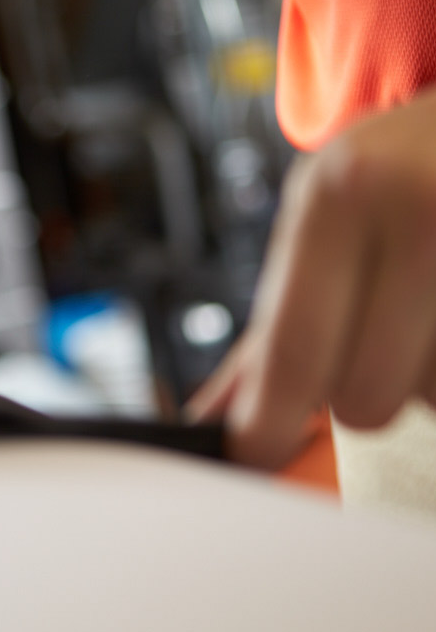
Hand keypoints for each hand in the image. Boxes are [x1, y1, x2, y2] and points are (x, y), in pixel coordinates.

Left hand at [188, 87, 435, 466]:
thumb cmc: (393, 176)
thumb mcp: (319, 220)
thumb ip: (271, 327)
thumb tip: (217, 417)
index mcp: (337, 196)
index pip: (294, 342)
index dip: (267, 418)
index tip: (253, 455)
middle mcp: (415, 211)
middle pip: (364, 394)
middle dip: (358, 390)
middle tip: (371, 333)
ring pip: (430, 398)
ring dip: (422, 376)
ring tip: (426, 303)